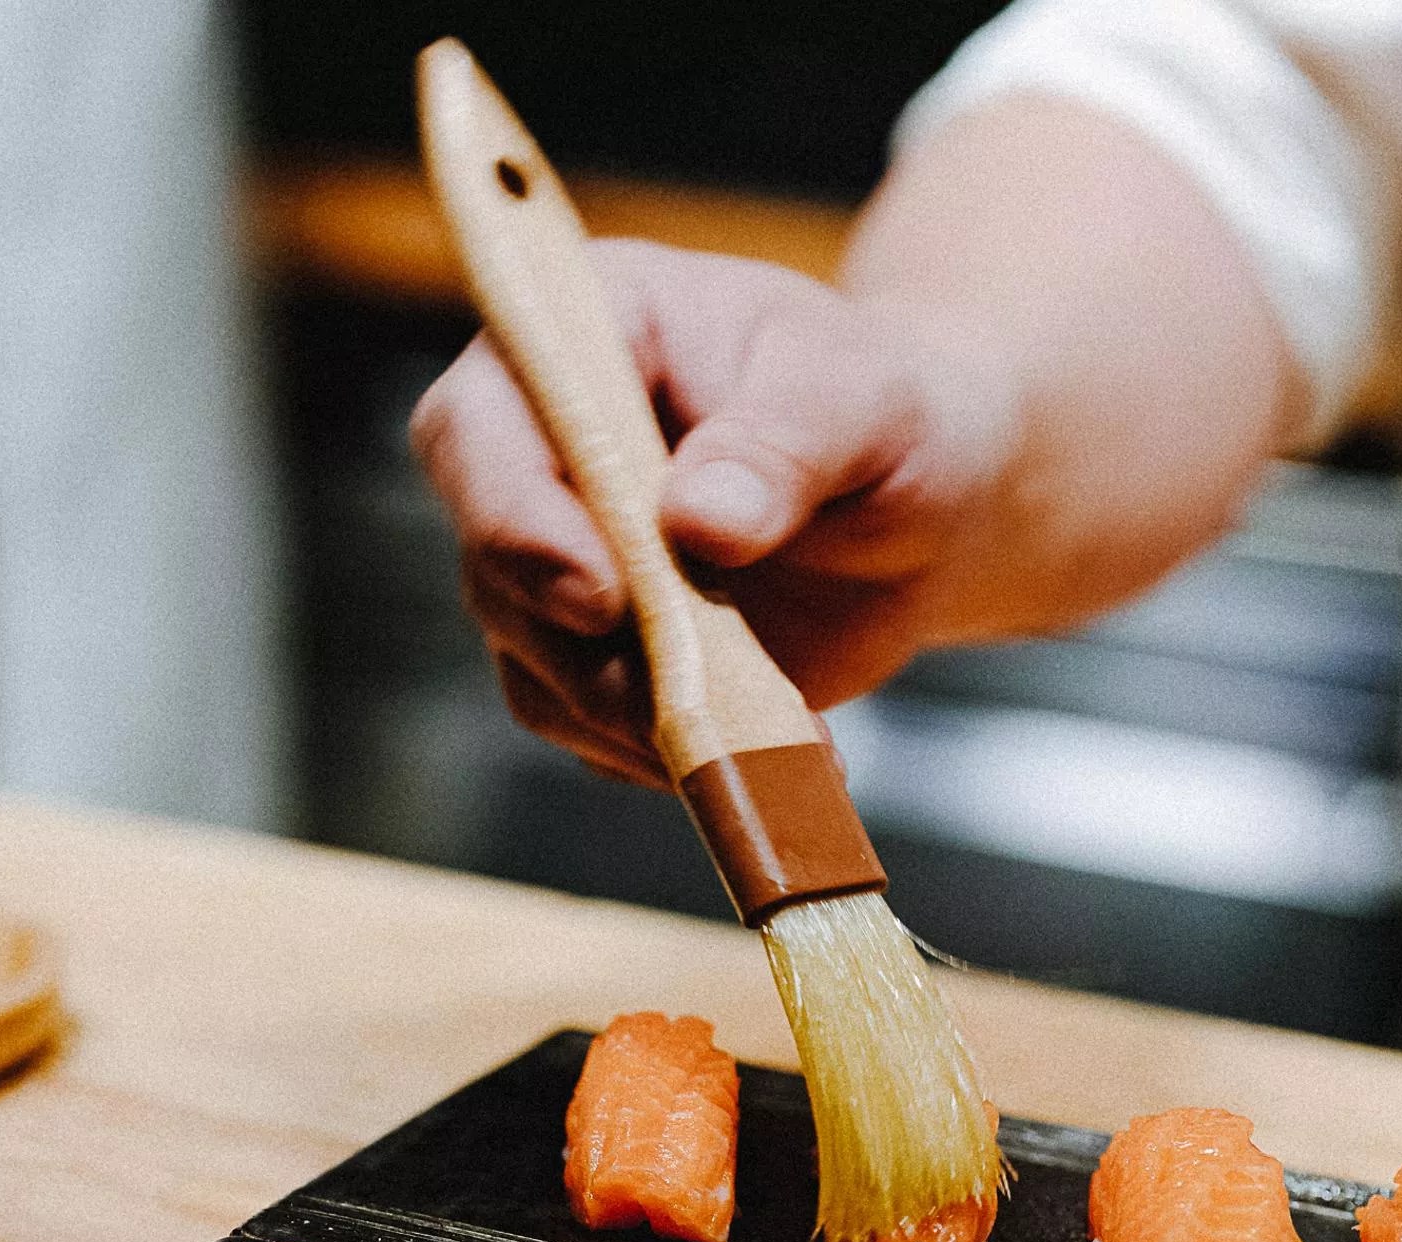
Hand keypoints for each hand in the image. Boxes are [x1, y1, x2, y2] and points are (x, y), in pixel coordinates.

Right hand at [407, 238, 1015, 787]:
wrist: (922, 502)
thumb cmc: (887, 414)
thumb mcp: (865, 400)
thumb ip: (786, 443)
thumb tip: (701, 519)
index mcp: (583, 334)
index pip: (479, 424)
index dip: (517, 516)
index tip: (604, 593)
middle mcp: (539, 448)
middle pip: (492, 561)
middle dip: (585, 642)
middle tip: (698, 691)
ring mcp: (556, 558)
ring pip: (533, 662)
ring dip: (636, 711)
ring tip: (763, 724)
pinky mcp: (590, 651)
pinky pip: (587, 724)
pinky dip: (666, 748)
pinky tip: (758, 743)